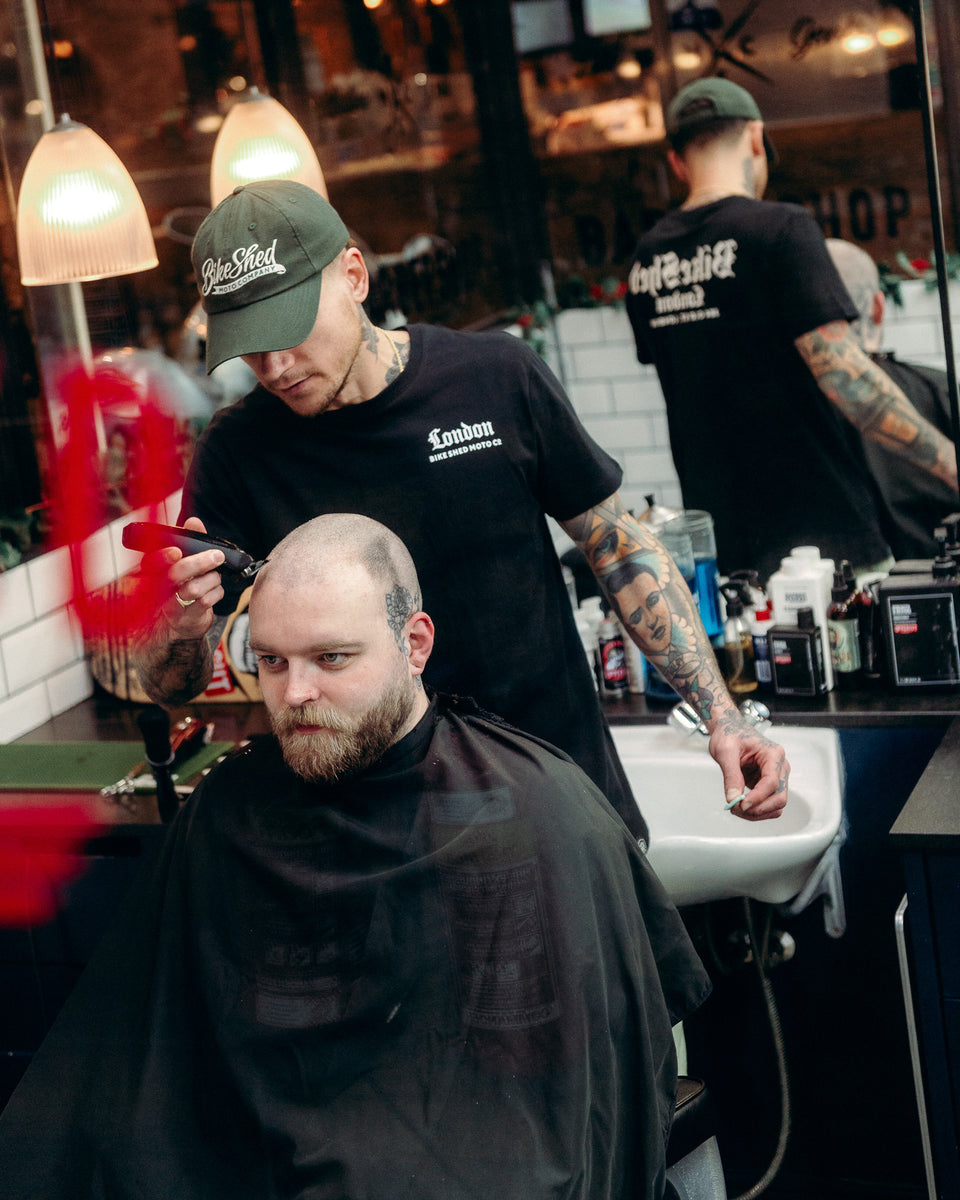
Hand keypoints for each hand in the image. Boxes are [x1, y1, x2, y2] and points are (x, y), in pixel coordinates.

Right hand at [140, 517, 225, 640]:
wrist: (183, 623)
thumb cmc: (183, 586)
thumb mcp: (186, 562)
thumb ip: (191, 541)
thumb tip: (194, 522)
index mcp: (156, 572)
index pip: (152, 563)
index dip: (162, 557)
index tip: (176, 551)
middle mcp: (160, 590)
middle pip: (175, 575)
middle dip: (198, 562)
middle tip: (217, 555)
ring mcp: (172, 606)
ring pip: (193, 589)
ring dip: (212, 578)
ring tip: (216, 575)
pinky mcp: (187, 618)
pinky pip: (205, 602)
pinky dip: (217, 592)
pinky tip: (216, 589)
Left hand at [707, 711, 788, 820]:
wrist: (730, 730)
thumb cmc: (730, 734)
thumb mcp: (725, 751)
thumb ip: (731, 776)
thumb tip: (733, 799)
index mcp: (773, 754)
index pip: (772, 782)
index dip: (757, 797)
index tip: (740, 805)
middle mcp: (779, 767)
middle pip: (780, 798)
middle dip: (758, 808)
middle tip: (736, 809)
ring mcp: (776, 777)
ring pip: (776, 805)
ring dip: (758, 813)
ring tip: (736, 808)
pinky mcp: (769, 785)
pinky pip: (768, 804)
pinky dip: (756, 810)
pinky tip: (740, 805)